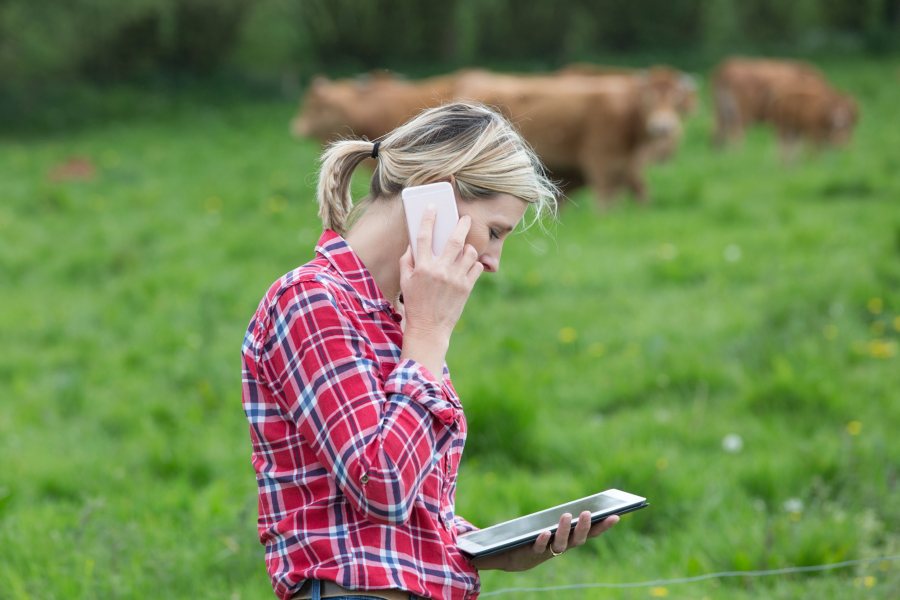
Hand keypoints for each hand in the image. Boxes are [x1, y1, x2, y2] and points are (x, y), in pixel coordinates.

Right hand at [399, 208, 482, 375]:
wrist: (429, 328)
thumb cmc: (415, 303)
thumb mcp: (405, 281)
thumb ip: (407, 260)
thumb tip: (413, 243)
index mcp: (422, 267)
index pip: (424, 236)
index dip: (428, 218)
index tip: (433, 207)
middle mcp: (440, 270)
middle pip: (454, 239)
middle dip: (462, 224)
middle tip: (466, 218)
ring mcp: (455, 279)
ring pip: (469, 252)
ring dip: (468, 247)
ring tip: (465, 249)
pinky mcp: (466, 288)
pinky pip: (476, 267)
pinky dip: (474, 263)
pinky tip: (468, 264)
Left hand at [470, 512, 618, 571]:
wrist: (512, 555)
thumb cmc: (535, 535)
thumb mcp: (551, 524)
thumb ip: (565, 517)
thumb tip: (583, 501)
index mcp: (569, 539)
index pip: (591, 534)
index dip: (604, 526)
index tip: (616, 515)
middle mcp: (562, 547)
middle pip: (578, 540)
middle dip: (585, 527)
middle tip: (589, 513)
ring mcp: (547, 551)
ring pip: (560, 544)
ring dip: (565, 530)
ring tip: (567, 515)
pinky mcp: (530, 553)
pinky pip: (538, 548)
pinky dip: (542, 540)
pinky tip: (545, 531)